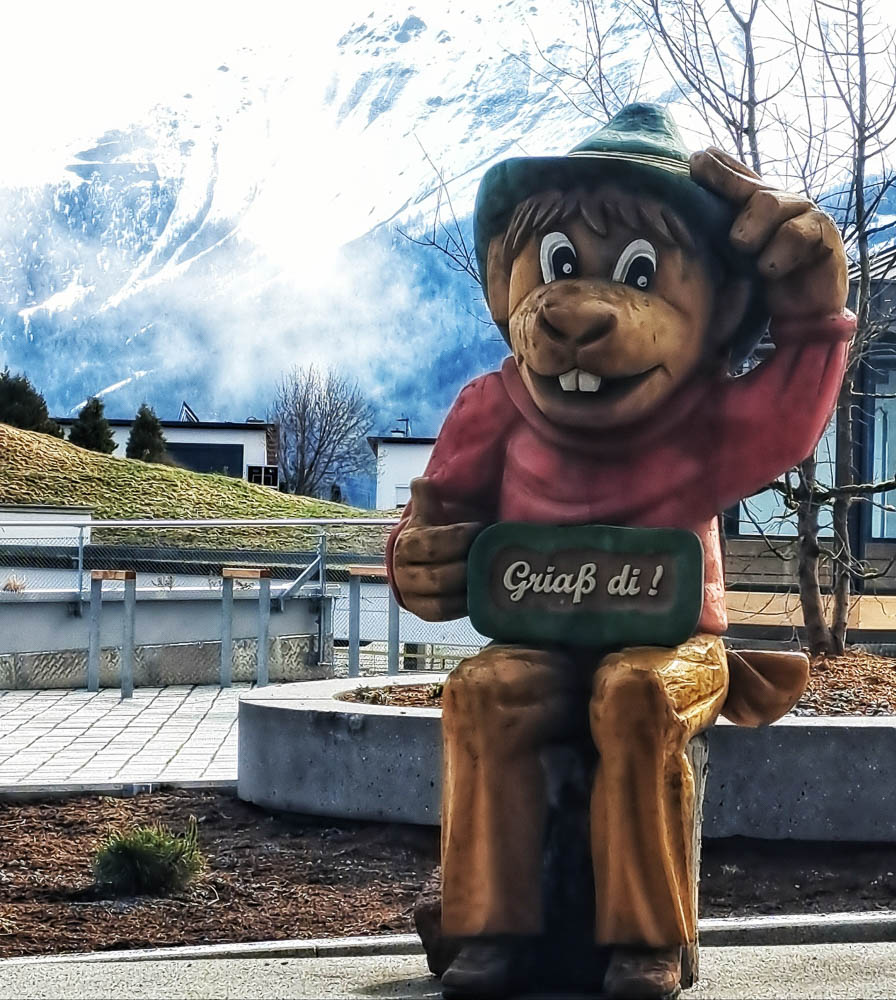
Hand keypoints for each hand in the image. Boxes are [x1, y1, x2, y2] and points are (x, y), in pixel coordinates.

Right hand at [392, 477, 481, 621]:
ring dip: (469, 588)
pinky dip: (463, 605)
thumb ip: (426, 498)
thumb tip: (421, 481)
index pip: (433, 544)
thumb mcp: (427, 516)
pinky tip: (481, 593)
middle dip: (469, 567)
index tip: (481, 530)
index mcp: (406, 544)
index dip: (460, 537)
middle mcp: (403, 572)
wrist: (415, 565)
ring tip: (490, 576)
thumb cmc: (430, 536)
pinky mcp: (421, 612)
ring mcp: (411, 594)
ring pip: (443, 597)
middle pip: (440, 576)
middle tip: (492, 557)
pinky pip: (444, 612)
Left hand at [690, 147, 847, 320]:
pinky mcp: (824, 235)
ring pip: (772, 202)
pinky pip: (796, 233)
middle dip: (726, 184)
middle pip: (752, 186)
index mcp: (758, 207)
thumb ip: (715, 238)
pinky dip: (777, 253)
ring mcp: (805, 216)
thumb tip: (678, 221)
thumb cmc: (765, 288)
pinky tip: (770, 269)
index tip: (695, 159)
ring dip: (752, 226)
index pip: (739, 178)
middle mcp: (782, 204)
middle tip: (705, 187)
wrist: (804, 317)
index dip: (719, 168)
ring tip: (742, 247)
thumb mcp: (733, 262)